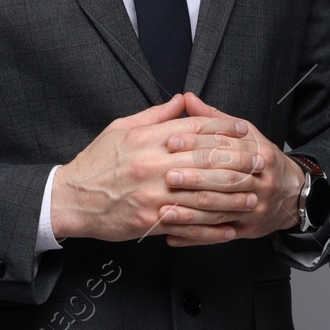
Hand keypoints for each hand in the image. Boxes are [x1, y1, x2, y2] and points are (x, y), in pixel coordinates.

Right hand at [50, 93, 263, 242]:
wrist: (70, 199)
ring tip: (252, 197)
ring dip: (231, 198)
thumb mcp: (121, 128)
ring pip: (201, 195)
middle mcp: (153, 165)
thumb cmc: (96, 163)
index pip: (195, 130)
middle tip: (259, 163)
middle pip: (205, 160)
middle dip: (237, 162)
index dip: (224, 129)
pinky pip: (188, 225)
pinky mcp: (150, 221)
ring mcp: (153, 195)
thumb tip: (183, 100)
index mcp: (148, 140)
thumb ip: (156, 116)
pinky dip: (211, 229)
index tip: (245, 131)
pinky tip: (229, 228)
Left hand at [158, 93, 306, 246]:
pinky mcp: (248, 230)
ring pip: (221, 210)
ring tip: (164, 209)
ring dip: (191, 212)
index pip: (228, 148)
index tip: (172, 143)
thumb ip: (215, 119)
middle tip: (168, 176)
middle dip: (196, 178)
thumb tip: (187, 99)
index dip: (199, 144)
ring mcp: (256, 208)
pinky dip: (195, 237)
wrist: (293, 194)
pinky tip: (173, 236)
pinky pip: (219, 235)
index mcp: (261, 154)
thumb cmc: (262, 161)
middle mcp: (261, 182)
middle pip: (226, 180)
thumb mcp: (247, 135)